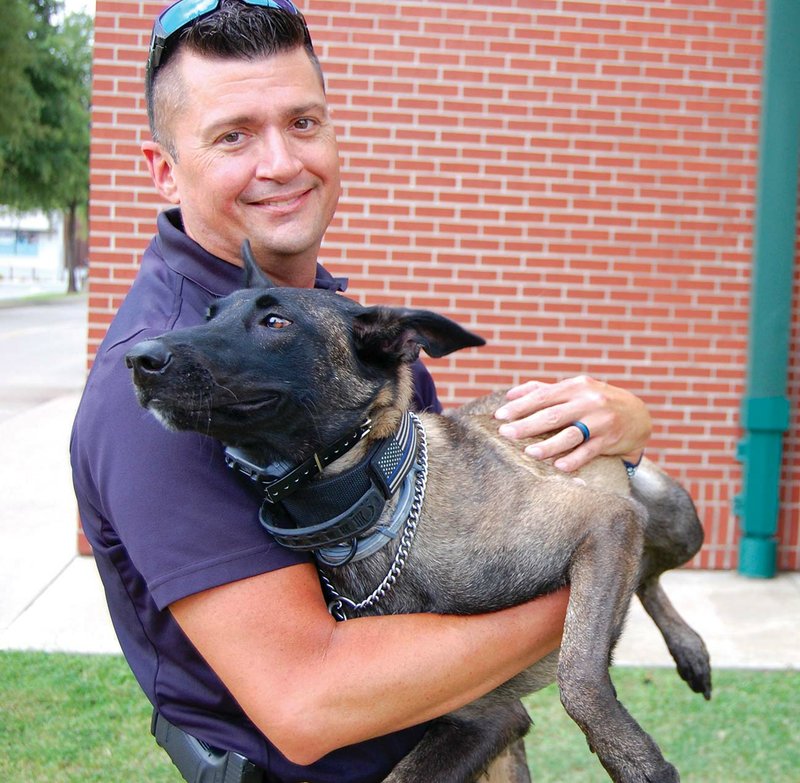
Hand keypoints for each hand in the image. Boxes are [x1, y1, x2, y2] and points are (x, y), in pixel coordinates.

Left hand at [494, 375, 650, 471]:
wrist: (638, 416)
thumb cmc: (596, 402)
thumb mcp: (575, 389)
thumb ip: (543, 390)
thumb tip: (510, 394)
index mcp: (575, 386)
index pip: (542, 396)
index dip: (520, 406)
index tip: (500, 415)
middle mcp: (588, 401)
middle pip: (553, 415)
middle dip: (526, 425)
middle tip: (505, 434)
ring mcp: (600, 421)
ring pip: (570, 434)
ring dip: (548, 444)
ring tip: (529, 453)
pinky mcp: (609, 440)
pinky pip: (589, 451)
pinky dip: (574, 459)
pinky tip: (559, 466)